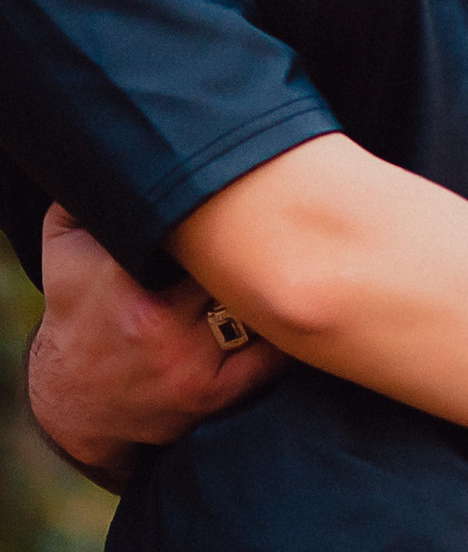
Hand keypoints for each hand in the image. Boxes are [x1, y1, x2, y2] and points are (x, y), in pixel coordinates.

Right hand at [27, 206, 287, 488]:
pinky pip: (276, 352)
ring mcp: (188, 361)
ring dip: (289, 276)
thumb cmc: (81, 310)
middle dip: (273, 235)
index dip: (239, 203)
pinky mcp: (214, 393)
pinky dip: (292, 323)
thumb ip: (92, 197)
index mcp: (123, 276)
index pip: (201, 228)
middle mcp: (157, 321)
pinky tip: (308, 296)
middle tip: (308, 207)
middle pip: (239, 263)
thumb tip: (127, 148)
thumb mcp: (70, 249)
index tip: (266, 184)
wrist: (73, 403)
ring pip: (261, 305)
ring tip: (314, 246)